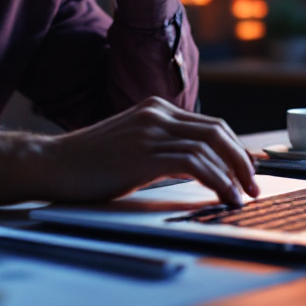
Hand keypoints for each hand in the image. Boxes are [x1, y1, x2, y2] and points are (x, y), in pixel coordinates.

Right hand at [0, 97, 259, 206]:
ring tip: (242, 196)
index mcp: (155, 109)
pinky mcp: (145, 154)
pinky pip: (195, 163)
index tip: (248, 169)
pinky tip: (224, 196)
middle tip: (253, 185)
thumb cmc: (88, 162)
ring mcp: (150, 131)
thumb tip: (195, 166)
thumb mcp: (130, 145)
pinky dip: (217, 181)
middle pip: (218, 131)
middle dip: (242, 160)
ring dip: (234, 174)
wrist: (53, 164)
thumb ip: (160, 147)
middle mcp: (156, 114)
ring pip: (211, 146)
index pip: (210, 124)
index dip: (235, 147)